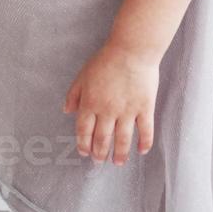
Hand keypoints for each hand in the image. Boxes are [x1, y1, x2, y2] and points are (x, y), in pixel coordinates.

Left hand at [62, 41, 158, 165]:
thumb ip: (73, 94)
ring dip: (119, 154)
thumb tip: (67, 111)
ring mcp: (127, 111)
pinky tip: (142, 151)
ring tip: (118, 162)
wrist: (132, 49)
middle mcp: (107, 111)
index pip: (84, 131)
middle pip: (102, 139)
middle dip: (99, 153)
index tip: (84, 152)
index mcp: (90, 103)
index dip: (83, 144)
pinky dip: (144, 143)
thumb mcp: (83, 75)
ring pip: (122, 140)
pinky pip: (145, 131)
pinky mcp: (145, 108)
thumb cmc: (106, 59)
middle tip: (99, 161)